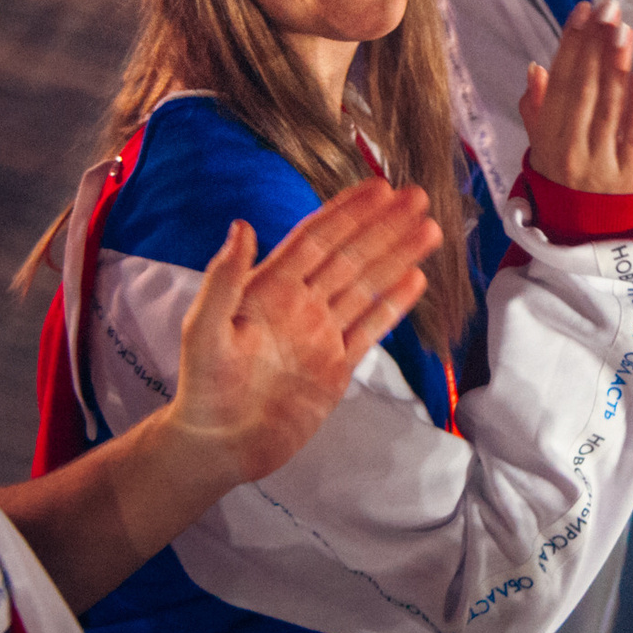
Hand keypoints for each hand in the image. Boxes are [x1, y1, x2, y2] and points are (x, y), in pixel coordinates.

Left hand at [164, 181, 441, 484]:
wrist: (220, 446)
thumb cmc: (204, 387)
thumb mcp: (203, 331)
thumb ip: (223, 280)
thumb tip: (242, 225)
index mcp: (269, 289)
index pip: (316, 239)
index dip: (347, 212)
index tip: (379, 187)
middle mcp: (301, 304)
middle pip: (350, 255)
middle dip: (384, 225)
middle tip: (418, 196)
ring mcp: (322, 334)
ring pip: (367, 286)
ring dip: (397, 256)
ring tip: (429, 229)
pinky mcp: (337, 368)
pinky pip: (370, 329)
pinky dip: (393, 305)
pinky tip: (415, 279)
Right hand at [519, 0, 632, 193]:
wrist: (590, 237)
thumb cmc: (567, 181)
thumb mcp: (542, 150)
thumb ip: (538, 109)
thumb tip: (535, 68)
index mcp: (547, 140)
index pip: (559, 83)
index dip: (570, 45)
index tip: (582, 11)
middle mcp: (570, 150)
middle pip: (583, 90)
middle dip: (595, 45)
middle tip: (609, 9)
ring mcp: (600, 164)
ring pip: (607, 109)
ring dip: (615, 66)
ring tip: (623, 30)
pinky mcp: (630, 176)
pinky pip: (632, 136)